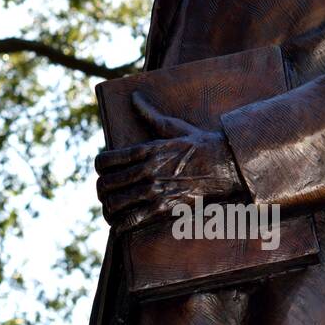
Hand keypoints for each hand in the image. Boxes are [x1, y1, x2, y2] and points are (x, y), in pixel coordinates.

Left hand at [95, 92, 244, 233]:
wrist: (226, 164)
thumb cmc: (201, 144)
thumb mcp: (173, 127)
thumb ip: (149, 115)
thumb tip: (134, 97)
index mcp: (145, 150)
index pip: (104, 161)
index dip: (99, 168)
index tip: (103, 172)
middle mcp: (145, 170)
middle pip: (105, 185)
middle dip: (101, 191)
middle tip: (105, 194)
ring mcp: (154, 190)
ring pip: (114, 204)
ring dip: (108, 209)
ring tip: (111, 211)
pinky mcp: (164, 208)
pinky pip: (131, 221)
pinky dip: (120, 226)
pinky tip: (120, 226)